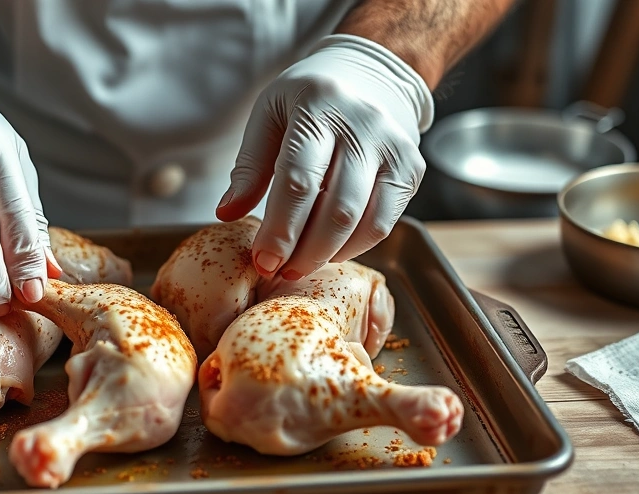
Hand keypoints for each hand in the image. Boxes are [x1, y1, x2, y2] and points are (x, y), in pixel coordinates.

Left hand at [216, 34, 433, 278]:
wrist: (372, 75)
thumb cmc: (309, 99)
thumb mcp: (269, 116)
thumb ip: (249, 166)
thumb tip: (226, 213)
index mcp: (319, 108)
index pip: (298, 182)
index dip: (279, 229)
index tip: (261, 260)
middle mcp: (364, 127)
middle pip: (336, 209)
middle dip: (304, 251)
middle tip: (278, 272)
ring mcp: (395, 149)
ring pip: (364, 222)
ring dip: (328, 255)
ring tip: (298, 266)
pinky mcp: (412, 169)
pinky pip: (385, 223)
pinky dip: (355, 247)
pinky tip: (329, 251)